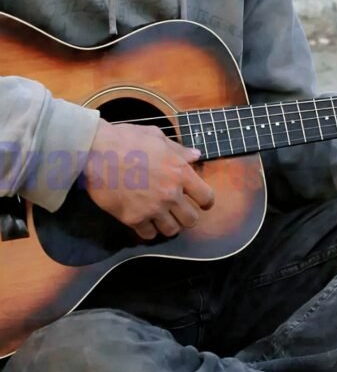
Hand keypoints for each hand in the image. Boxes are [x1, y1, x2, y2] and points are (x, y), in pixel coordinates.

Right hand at [83, 119, 214, 239]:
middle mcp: (170, 193)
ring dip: (169, 225)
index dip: (206, 202)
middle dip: (187, 216)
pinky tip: (145, 221)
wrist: (96, 151)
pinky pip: (149, 235)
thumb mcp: (158, 137)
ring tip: (162, 217)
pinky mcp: (133, 219)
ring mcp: (152, 208)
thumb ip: (179, 150)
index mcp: (180, 172)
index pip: (206, 197)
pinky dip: (149, 230)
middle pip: (191, 220)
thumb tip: (196, 155)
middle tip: (179, 211)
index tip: (201, 203)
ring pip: (172, 231)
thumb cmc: (128, 139)